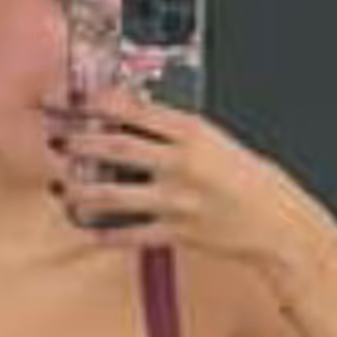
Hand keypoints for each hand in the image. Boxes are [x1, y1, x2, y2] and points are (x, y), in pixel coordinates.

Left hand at [53, 81, 336, 264]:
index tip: (81, 102)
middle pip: (117, 149)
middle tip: (59, 142)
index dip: (103, 104)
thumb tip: (137, 124)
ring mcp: (177, 200)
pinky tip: (89, 231)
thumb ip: (178, 133)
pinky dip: (107, 234)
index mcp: (193, 133)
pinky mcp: (177, 232)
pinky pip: (132, 234)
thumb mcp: (217, 141)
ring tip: (65, 191)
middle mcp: (182, 164)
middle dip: (81, 145)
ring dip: (83, 193)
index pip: (138, 111)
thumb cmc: (250, 180)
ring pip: (115, 195)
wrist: (277, 222)